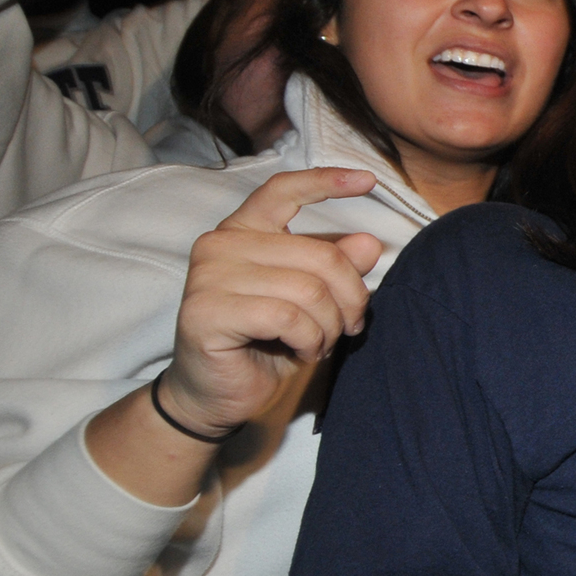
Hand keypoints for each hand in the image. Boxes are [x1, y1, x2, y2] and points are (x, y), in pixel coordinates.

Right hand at [160, 168, 384, 436]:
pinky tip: (301, 350)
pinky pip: (287, 317)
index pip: (282, 190)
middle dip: (349, 298)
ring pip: (308, 289)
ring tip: (318, 343)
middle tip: (348, 326)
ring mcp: (208, 276)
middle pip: (320, 255)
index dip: (326, 182)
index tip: (368, 180)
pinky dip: (309, 339)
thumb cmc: (268, 342)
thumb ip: (335, 267)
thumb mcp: (313, 301)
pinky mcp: (205, 312)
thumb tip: (369, 243)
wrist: (219, 394)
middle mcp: (220, 244)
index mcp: (244, 231)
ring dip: (329, 325)